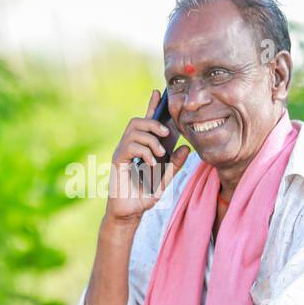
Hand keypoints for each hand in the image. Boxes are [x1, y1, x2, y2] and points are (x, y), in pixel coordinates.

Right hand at [106, 89, 190, 223]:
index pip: (147, 122)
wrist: (130, 213)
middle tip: (166, 133)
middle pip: (138, 120)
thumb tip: (185, 148)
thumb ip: (175, 165)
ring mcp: (123, 152)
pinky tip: (151, 165)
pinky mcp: (118, 160)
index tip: (159, 92)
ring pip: (135, 130)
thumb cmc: (144, 196)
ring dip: (151, 139)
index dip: (152, 106)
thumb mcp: (165, 180)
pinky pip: (130, 145)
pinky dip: (144, 152)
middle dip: (153, 122)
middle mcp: (131, 146)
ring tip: (159, 155)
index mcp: (143, 147)